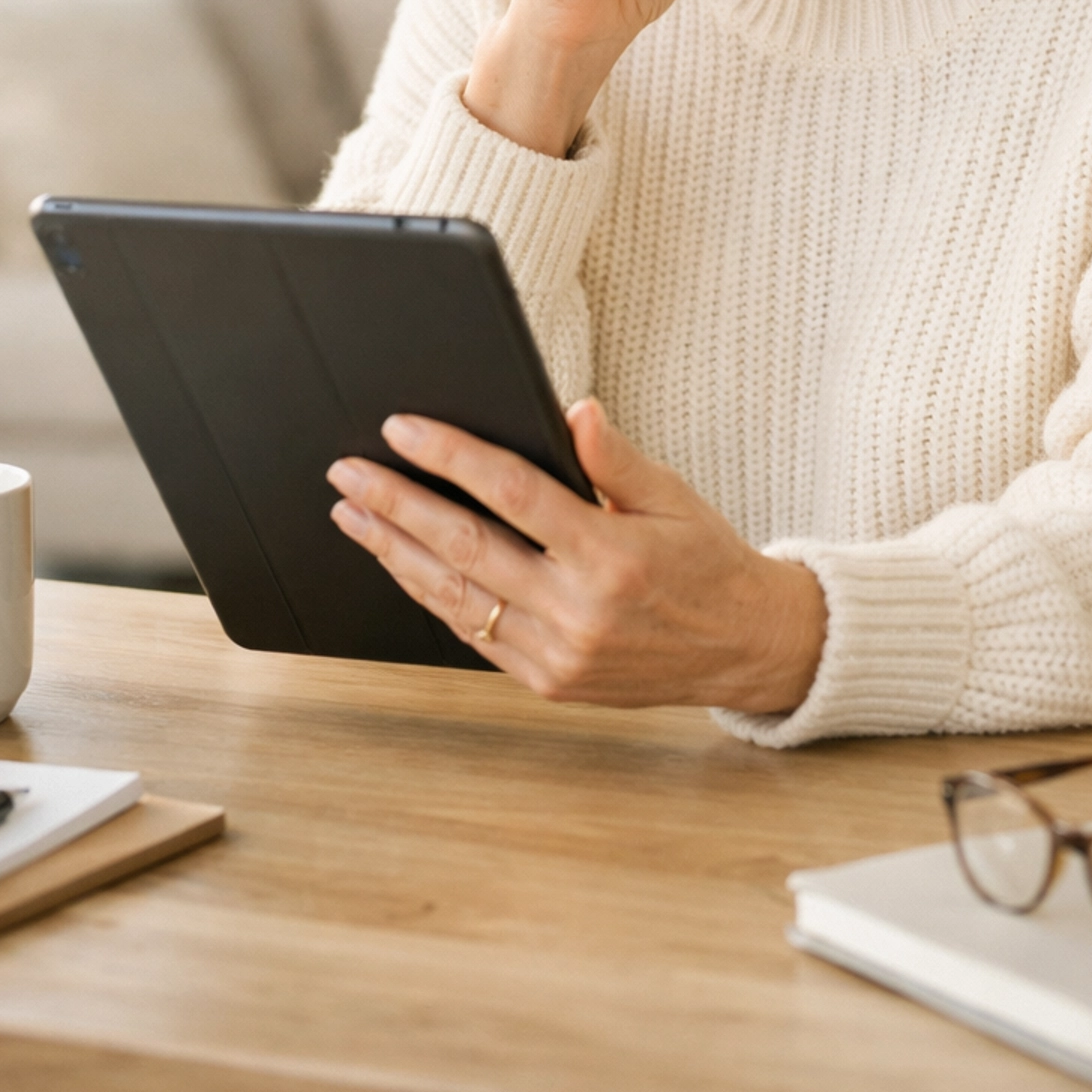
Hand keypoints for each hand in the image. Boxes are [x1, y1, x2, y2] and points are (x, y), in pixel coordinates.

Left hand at [326, 397, 826, 713]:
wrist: (743, 648)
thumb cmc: (708, 562)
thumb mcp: (674, 498)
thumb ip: (616, 459)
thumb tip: (572, 410)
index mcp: (612, 556)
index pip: (512, 493)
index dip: (451, 456)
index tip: (402, 429)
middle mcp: (579, 611)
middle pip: (465, 546)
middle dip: (396, 505)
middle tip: (348, 473)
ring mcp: (558, 654)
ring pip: (456, 598)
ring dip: (395, 553)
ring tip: (353, 516)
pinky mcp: (547, 681)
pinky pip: (473, 635)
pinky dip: (432, 596)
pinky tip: (402, 565)